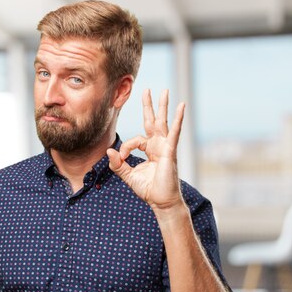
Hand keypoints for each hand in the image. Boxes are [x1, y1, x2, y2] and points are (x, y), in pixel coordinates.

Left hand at [107, 89, 185, 210]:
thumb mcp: (128, 176)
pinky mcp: (170, 151)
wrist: (161, 202)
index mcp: (149, 150)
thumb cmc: (148, 189)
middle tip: (147, 89)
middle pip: (152, 121)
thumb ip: (118, 164)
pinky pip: (174, 132)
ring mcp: (165, 147)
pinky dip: (178, 119)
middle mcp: (158, 145)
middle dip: (149, 106)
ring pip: (163, 122)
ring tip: (166, 91)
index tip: (120, 158)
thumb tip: (109, 150)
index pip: (135, 140)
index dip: (125, 147)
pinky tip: (181, 107)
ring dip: (164, 106)